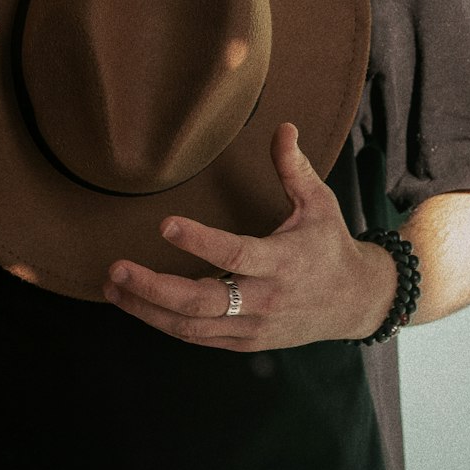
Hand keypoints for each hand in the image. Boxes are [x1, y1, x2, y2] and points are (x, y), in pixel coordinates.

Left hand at [103, 122, 396, 350]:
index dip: (199, 241)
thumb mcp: (319, 203)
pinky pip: (198, 337)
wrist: (358, 303)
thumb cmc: (331, 246)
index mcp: (281, 262)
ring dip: (147, 310)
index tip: (165, 224)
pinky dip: (165, 324)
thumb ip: (294, 168)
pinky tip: (137, 305)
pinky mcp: (245, 342)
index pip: (234, 255)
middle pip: (201, 302)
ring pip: (192, 327)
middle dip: (153, 289)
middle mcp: (264, 299)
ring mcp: (253, 327)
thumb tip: (283, 126)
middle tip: (116, 269)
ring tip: (112, 286)